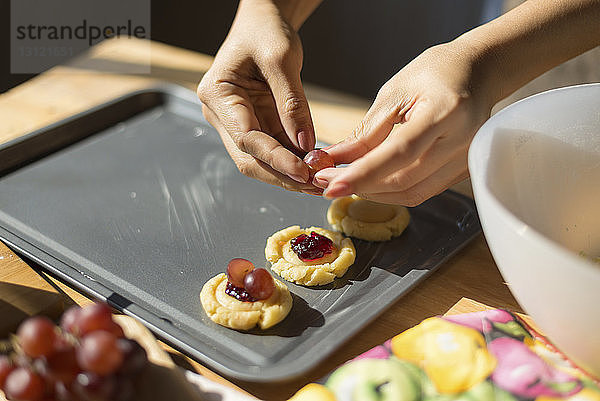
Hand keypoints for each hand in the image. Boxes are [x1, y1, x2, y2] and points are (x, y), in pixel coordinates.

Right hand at [197, 1, 318, 193]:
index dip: (275, 158)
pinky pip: (273, 149)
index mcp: (218, 95)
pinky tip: (314, 166)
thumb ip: (292, 103)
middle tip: (314, 185)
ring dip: (289, 172)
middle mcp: (222, 114)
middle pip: (250, 158)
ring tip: (319, 180)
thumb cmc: (266, 31)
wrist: (263, 21)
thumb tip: (305, 143)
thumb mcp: (281, 59)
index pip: (246, 138)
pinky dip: (293, 160)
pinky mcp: (255, 124)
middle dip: (282, 174)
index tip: (302, 171)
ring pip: (261, 160)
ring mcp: (237, 122)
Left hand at [313, 42, 495, 204]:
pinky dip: (391, 191)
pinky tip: (370, 181)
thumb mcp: (394, 94)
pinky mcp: (463, 172)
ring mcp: (466, 160)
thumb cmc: (434, 74)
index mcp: (445, 111)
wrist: (478, 73)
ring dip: (372, 193)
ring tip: (343, 181)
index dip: (362, 174)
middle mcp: (461, 140)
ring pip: (412, 194)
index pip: (399, 153)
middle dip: (359, 185)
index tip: (329, 185)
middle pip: (404, 181)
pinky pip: (422, 191)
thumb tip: (334, 160)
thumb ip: (366, 133)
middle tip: (326, 180)